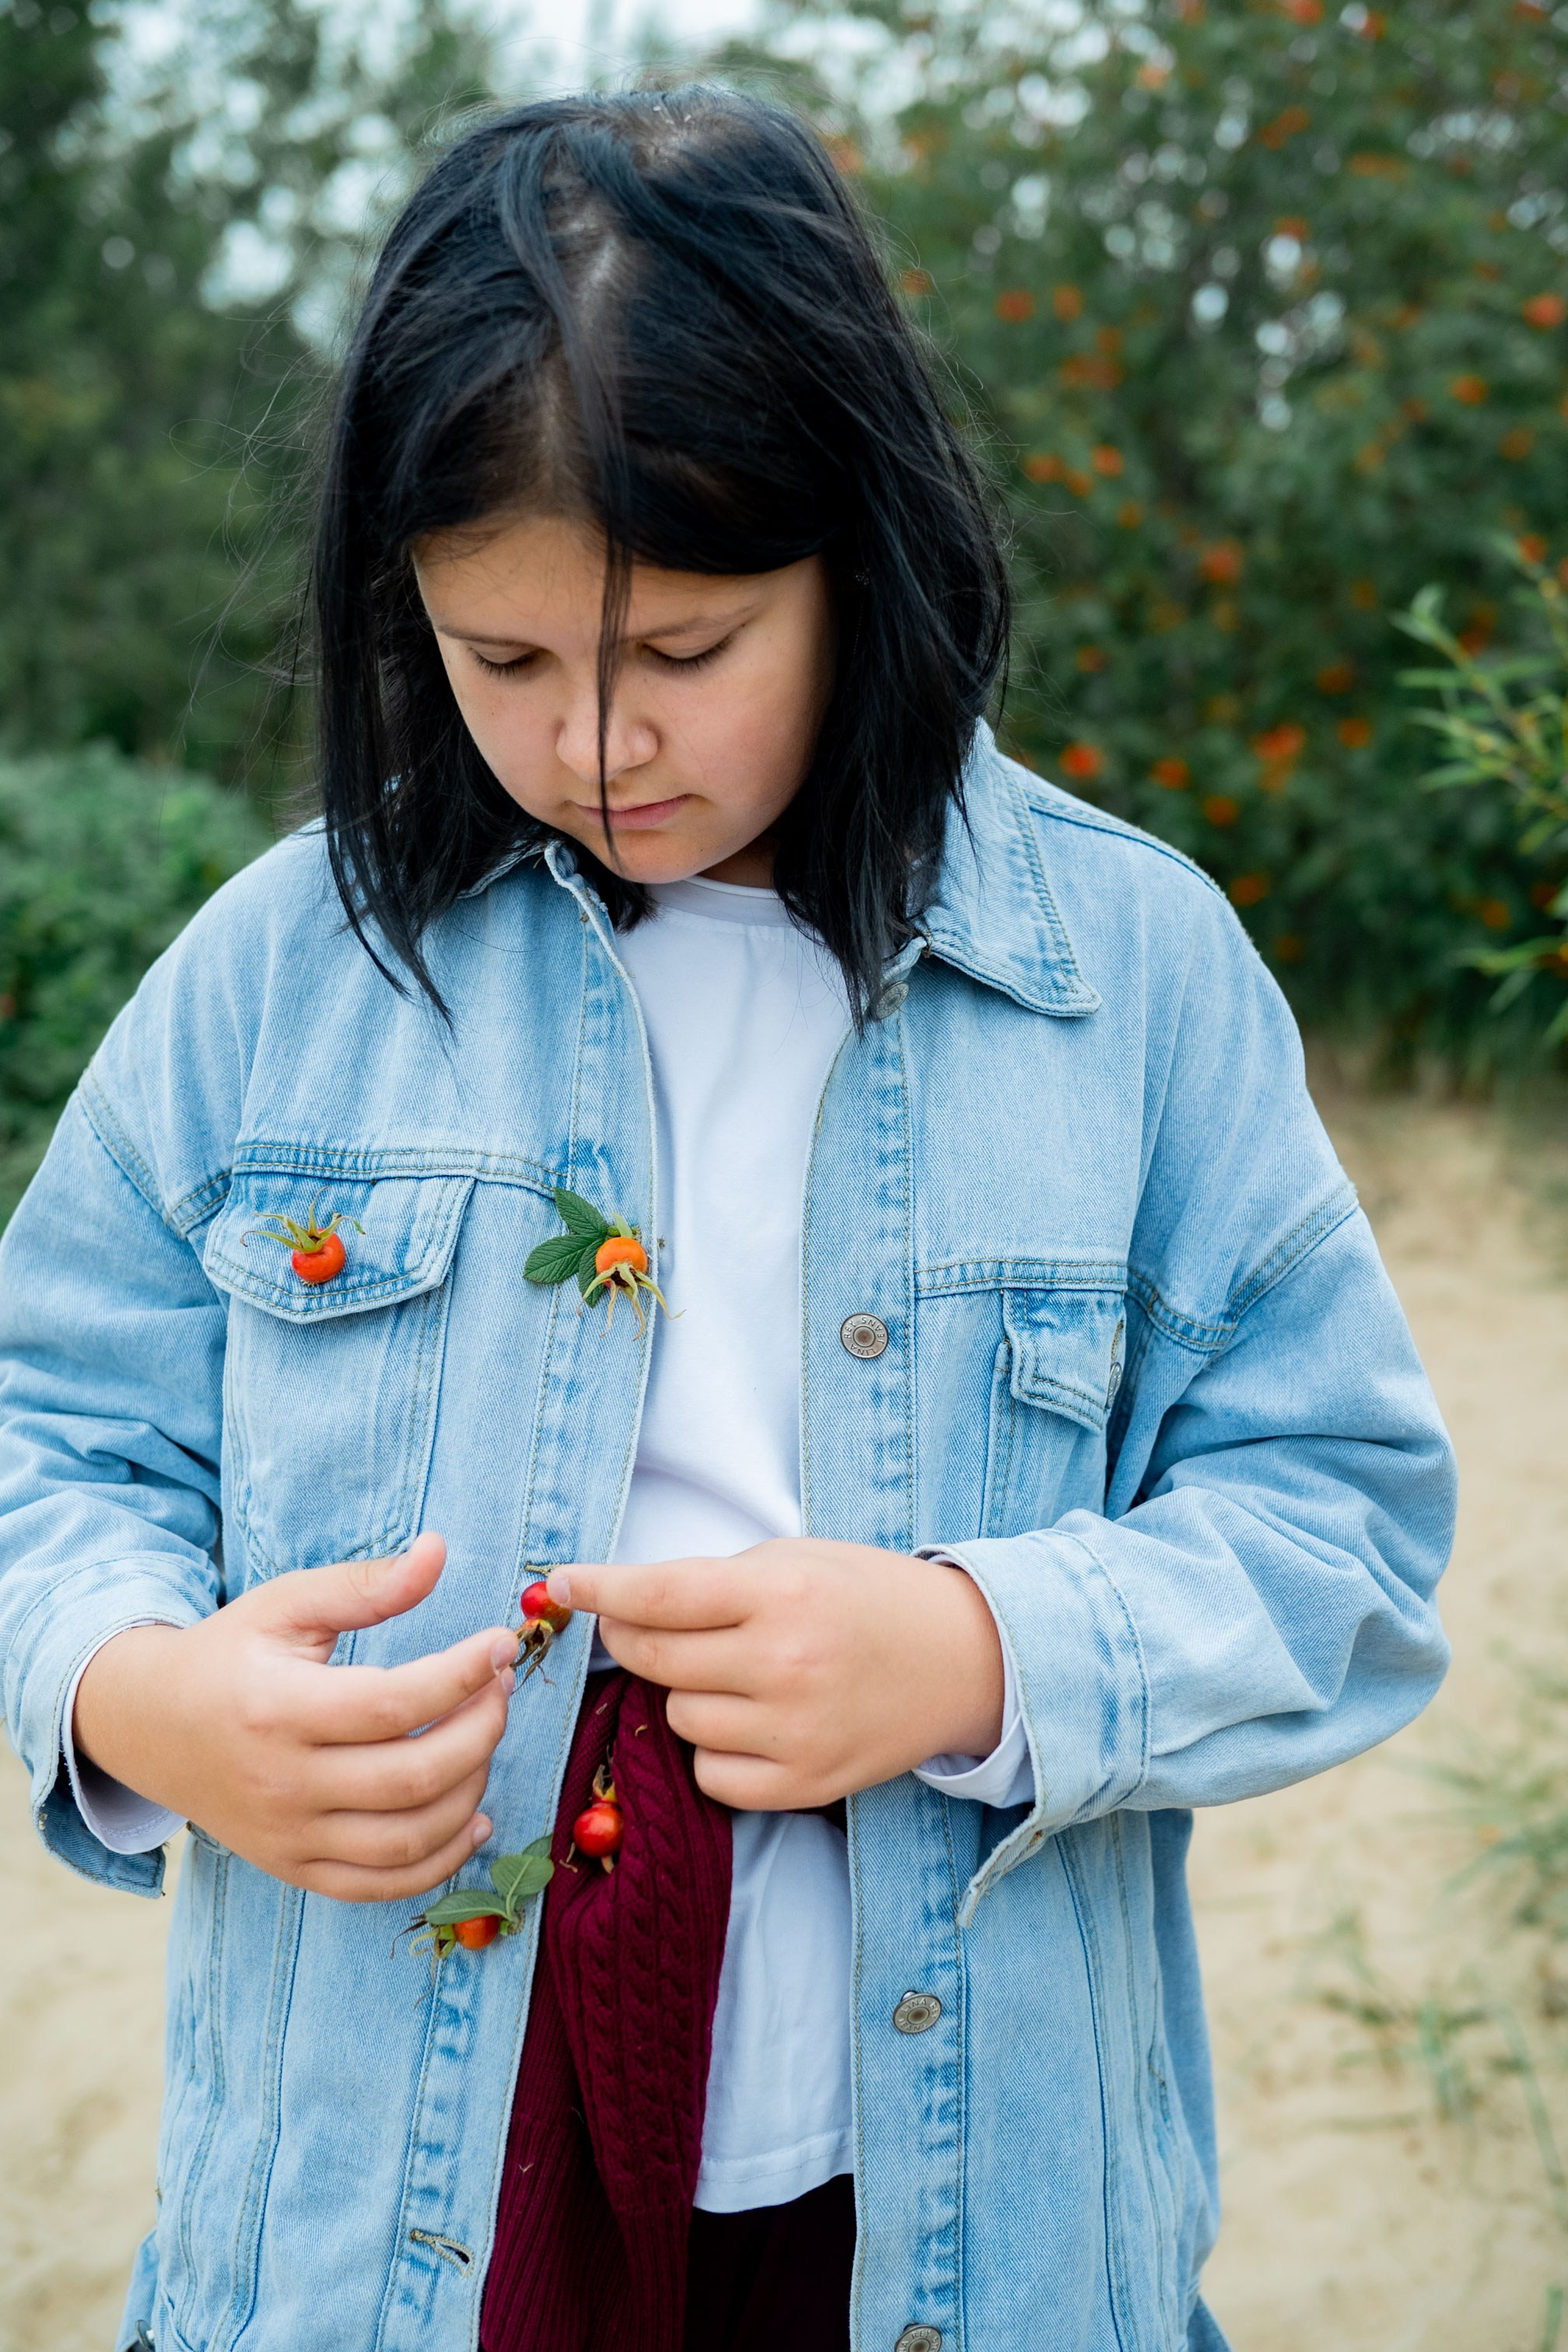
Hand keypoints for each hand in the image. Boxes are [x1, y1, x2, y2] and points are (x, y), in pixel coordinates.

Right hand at [71, 1534, 518, 1901]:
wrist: (148, 1726)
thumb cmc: (228, 1654)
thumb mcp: (286, 1604)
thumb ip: (366, 1584)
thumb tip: (440, 1550)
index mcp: (278, 1709)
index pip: (394, 1704)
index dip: (463, 1675)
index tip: (501, 1643)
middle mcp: (283, 1784)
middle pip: (412, 1778)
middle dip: (481, 1730)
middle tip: (500, 1688)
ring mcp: (288, 1836)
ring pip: (407, 1840)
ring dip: (472, 1790)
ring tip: (485, 1738)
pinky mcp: (294, 1868)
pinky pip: (382, 1885)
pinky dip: (442, 1860)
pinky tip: (475, 1817)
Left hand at [547, 1540, 1004, 1810]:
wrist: (962, 1659)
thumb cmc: (868, 1596)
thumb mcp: (796, 1559)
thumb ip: (713, 1581)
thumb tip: (619, 1605)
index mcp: (781, 1592)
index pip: (660, 1594)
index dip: (600, 1589)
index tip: (561, 1583)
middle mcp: (785, 1663)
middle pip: (655, 1660)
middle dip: (632, 1640)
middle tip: (643, 1627)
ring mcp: (796, 1732)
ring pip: (679, 1719)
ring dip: (687, 1695)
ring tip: (736, 1674)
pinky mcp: (806, 1785)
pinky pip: (713, 1775)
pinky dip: (716, 1750)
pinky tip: (752, 1722)